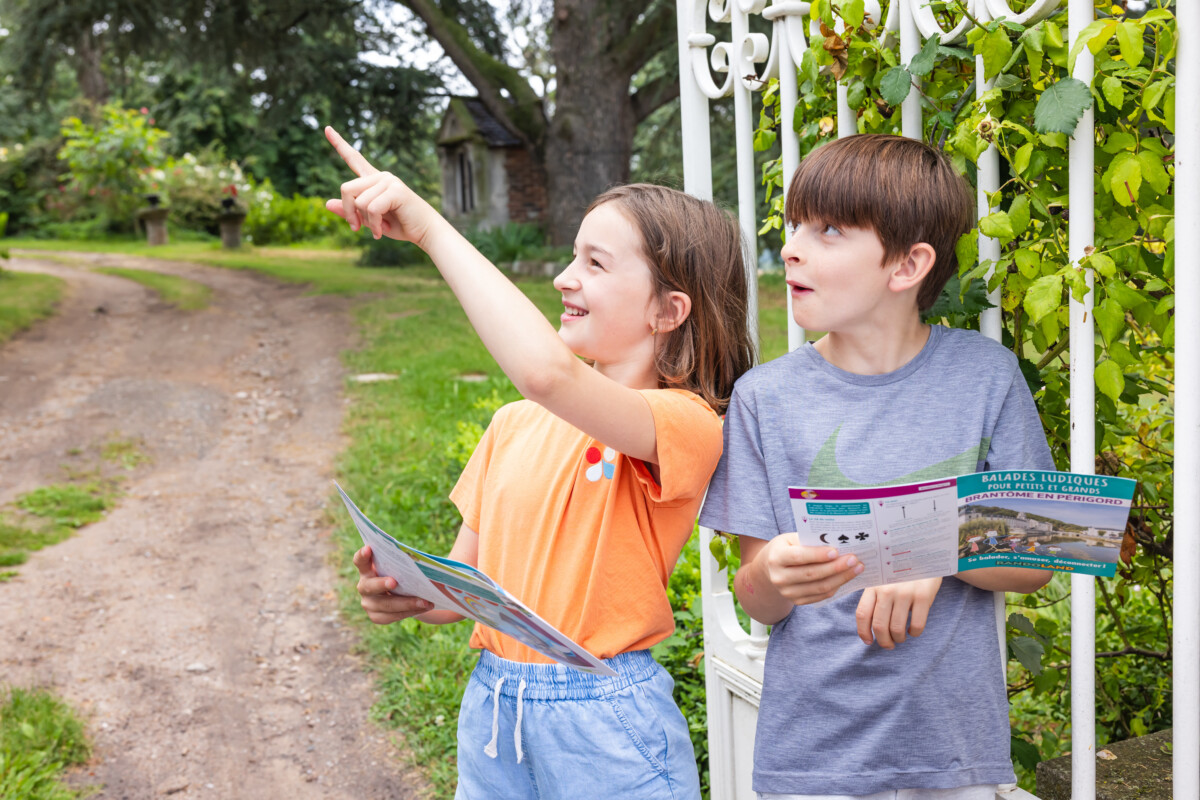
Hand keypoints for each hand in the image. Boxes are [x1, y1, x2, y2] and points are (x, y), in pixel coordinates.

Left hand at [323, 126, 438, 244]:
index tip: (327, 128)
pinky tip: (382, 230)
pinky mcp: (396, 190)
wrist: (425, 232)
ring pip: (359, 202)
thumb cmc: (399, 225)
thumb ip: (350, 211)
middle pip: (346, 188)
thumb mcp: (369, 220)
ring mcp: (389, 181)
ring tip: (379, 229)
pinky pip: (371, 208)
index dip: (339, 144)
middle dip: (348, 212)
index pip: (354, 158)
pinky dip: (374, 225)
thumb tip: (327, 203)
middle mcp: (380, 176)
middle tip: (357, 228)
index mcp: (373, 180)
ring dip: (366, 222)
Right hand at [352, 545, 433, 624]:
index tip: (368, 548)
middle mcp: (364, 586)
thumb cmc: (401, 574)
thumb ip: (405, 564)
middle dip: (381, 584)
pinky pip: (393, 616)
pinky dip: (410, 611)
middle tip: (394, 582)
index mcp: (367, 569)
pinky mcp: (376, 616)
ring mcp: (368, 603)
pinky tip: (424, 607)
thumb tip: (425, 565)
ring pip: (386, 605)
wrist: (402, 594)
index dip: (362, 555)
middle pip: (370, 586)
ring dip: (407, 603)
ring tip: (425, 601)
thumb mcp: (401, 567)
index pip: (360, 561)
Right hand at [759, 533, 862, 605]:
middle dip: (836, 567)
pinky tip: (847, 577)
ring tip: (857, 568)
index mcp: (776, 558)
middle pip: (812, 574)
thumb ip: (809, 541)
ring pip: (820, 587)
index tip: (836, 551)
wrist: (771, 568)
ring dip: (841, 578)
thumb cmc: (786, 548)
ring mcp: (788, 592)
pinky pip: (821, 596)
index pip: (798, 557)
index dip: (817, 555)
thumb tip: (836, 542)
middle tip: (854, 559)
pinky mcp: (797, 601)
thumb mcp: (791, 539)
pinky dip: (836, 586)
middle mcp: (779, 577)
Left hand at [854, 577, 941, 647]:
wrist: (926, 553)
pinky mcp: (923, 596)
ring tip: (900, 638)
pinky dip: (914, 633)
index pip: (862, 614)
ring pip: (897, 629)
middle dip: (883, 641)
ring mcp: (905, 593)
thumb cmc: (900, 571)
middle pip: (879, 626)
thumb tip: (867, 624)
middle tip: (888, 644)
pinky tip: (913, 630)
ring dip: (898, 639)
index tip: (868, 641)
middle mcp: (887, 589)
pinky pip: (917, 625)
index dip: (863, 632)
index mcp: (873, 585)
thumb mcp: (883, 578)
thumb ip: (874, 596)